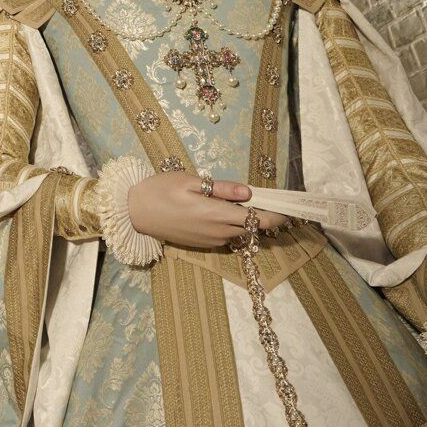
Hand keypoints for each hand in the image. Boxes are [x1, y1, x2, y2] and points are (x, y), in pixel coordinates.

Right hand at [125, 171, 288, 248]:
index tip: (293, 207)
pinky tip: (220, 211)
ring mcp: (210, 240)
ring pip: (239, 232)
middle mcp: (218, 232)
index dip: (279, 215)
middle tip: (268, 198)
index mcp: (217, 214)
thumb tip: (249, 192)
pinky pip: (225, 236)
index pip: (259, 220)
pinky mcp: (202, 244)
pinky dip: (231, 225)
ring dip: (245, 219)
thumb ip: (221, 188)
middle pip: (252, 227)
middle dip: (264, 215)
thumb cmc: (159, 191)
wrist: (133, 213)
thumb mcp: (190, 181)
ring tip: (239, 201)